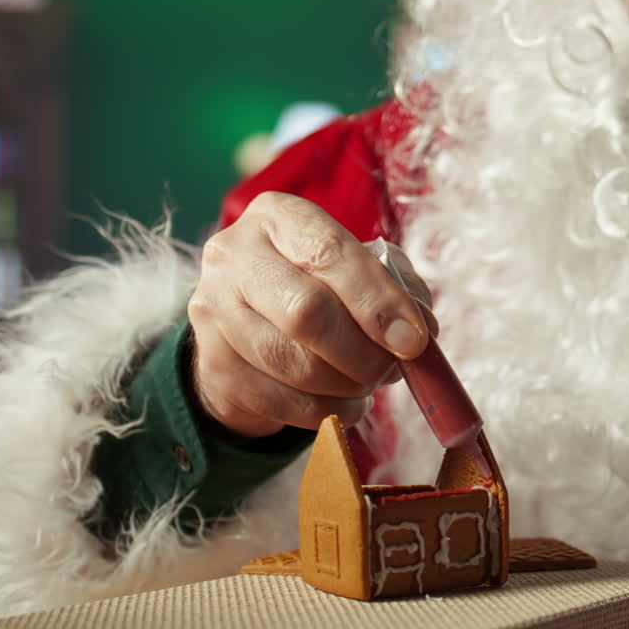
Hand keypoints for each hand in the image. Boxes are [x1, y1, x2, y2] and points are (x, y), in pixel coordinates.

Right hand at [187, 192, 437, 437]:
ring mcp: (213, 309)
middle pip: (306, 312)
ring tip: (369, 383)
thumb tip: (417, 334)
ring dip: (348, 385)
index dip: (378, 302)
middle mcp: (234, 254)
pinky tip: (345, 402)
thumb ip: (394, 288)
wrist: (248, 323)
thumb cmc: (317, 284)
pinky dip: (327, 411)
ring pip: (293, 364)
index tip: (415, 340)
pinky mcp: (212, 363)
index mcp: (278, 216)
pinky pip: (281, 402)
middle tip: (392, 369)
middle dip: (363, 352)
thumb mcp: (358, 268)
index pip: (330, 254)